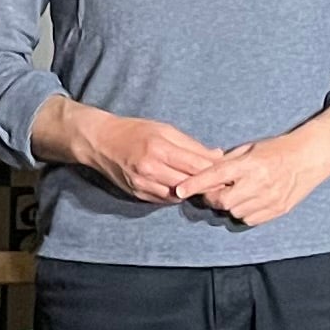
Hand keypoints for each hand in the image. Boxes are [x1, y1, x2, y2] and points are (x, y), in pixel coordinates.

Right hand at [54, 105, 220, 203]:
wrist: (100, 141)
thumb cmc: (134, 130)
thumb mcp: (164, 129)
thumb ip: (191, 144)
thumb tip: (216, 155)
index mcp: (159, 148)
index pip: (196, 165)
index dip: (215, 170)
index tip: (229, 172)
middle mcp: (151, 169)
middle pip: (190, 183)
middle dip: (208, 184)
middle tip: (224, 184)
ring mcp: (143, 184)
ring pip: (179, 195)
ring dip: (193, 192)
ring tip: (206, 188)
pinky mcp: (138, 194)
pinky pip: (164, 200)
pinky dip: (177, 196)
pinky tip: (184, 190)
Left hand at [175, 128, 329, 227]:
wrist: (310, 157)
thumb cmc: (277, 149)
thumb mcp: (250, 148)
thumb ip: (228, 162)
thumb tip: (204, 172)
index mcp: (250, 164)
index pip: (215, 175)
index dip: (195, 184)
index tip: (180, 190)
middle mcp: (259, 182)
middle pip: (222, 201)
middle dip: (213, 198)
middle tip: (214, 191)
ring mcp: (269, 198)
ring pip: (235, 212)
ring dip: (230, 205)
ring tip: (238, 192)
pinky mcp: (277, 210)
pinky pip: (250, 219)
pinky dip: (244, 212)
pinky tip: (251, 200)